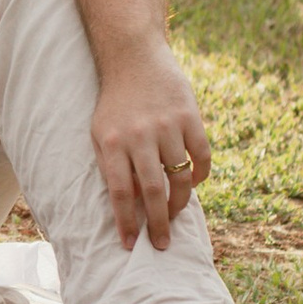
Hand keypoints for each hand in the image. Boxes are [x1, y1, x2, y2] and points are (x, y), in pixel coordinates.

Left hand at [90, 48, 211, 249]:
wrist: (133, 59)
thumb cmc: (114, 105)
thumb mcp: (100, 134)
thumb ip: (111, 167)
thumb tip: (128, 207)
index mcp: (112, 142)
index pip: (119, 193)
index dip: (125, 222)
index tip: (129, 245)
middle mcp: (139, 136)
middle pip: (151, 191)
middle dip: (157, 224)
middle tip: (161, 244)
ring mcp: (167, 126)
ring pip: (179, 178)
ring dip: (180, 203)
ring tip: (175, 215)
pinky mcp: (190, 116)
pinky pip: (202, 156)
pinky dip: (199, 176)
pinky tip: (191, 184)